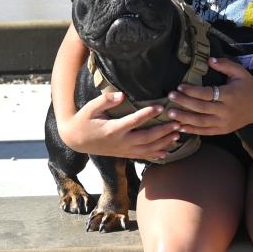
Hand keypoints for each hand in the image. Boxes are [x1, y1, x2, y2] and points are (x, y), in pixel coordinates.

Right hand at [62, 91, 184, 161]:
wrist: (75, 140)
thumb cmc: (83, 121)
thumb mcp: (90, 108)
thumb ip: (105, 100)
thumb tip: (121, 94)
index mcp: (112, 129)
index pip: (134, 121)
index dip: (148, 114)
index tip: (161, 107)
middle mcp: (120, 142)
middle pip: (146, 138)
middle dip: (163, 131)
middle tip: (177, 123)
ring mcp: (123, 150)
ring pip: (147, 149)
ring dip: (164, 143)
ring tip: (177, 135)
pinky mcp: (123, 154)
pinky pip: (142, 156)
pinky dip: (155, 154)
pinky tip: (167, 152)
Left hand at [164, 58, 252, 136]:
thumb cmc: (248, 86)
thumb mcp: (240, 72)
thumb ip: (225, 65)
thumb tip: (209, 60)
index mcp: (229, 95)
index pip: (207, 94)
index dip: (192, 91)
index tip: (179, 86)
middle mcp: (226, 110)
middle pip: (201, 108)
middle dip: (184, 103)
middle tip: (170, 98)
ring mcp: (224, 122)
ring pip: (201, 122)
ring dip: (184, 118)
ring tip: (170, 113)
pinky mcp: (223, 130)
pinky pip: (205, 131)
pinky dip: (192, 130)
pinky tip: (180, 127)